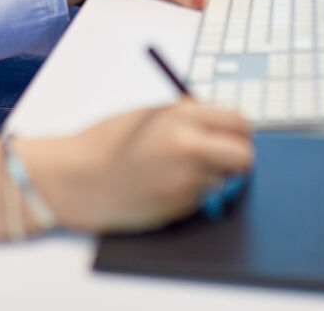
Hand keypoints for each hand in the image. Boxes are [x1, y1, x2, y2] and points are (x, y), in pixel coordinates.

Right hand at [19, 100, 253, 232]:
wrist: (78, 178)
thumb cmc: (108, 142)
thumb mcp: (151, 114)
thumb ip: (187, 116)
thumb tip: (224, 125)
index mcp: (182, 116)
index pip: (239, 121)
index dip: (236, 129)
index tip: (230, 134)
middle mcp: (189, 148)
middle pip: (245, 156)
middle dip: (237, 157)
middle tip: (222, 157)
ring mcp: (186, 181)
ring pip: (225, 181)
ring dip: (212, 177)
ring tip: (177, 171)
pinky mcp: (179, 208)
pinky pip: (202, 199)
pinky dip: (192, 194)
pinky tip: (162, 186)